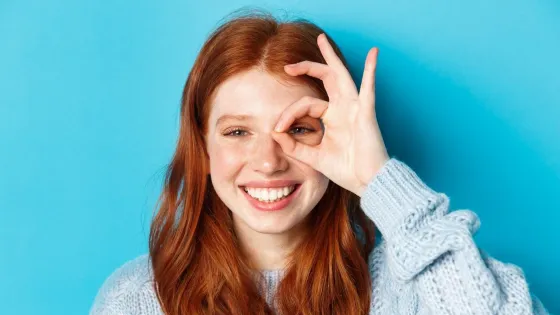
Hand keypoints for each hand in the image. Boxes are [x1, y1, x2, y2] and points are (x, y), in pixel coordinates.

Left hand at [271, 33, 388, 196]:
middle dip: (308, 67)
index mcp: (332, 118)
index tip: (277, 129)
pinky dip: (371, 71)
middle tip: (288, 66)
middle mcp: (343, 109)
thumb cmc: (346, 170)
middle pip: (325, 79)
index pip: (306, 105)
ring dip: (331, 58)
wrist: (368, 183)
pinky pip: (368, 89)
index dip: (288, 114)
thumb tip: (274, 132)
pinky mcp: (366, 114)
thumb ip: (294, 146)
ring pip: (341, 76)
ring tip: (322, 39)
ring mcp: (355, 109)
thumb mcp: (313, 157)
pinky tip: (374, 54)